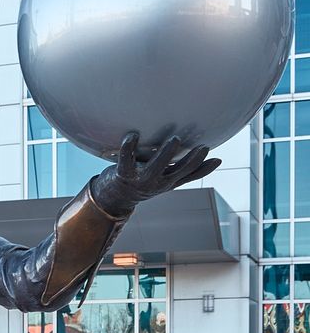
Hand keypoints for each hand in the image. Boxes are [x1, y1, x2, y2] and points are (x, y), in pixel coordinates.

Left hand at [91, 132, 220, 216]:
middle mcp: (156, 182)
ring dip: (166, 154)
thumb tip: (218, 160)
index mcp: (168, 182)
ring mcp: (140, 179)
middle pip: (177, 172)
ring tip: (175, 139)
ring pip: (155, 167)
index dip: (203, 167)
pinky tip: (133, 135)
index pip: (189, 175)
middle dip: (189, 161)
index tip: (213, 155)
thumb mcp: (167, 179)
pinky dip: (129, 147)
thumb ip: (186, 169)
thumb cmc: (144, 182)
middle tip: (202, 146)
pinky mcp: (123, 174)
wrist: (114, 198)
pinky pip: (126, 159)